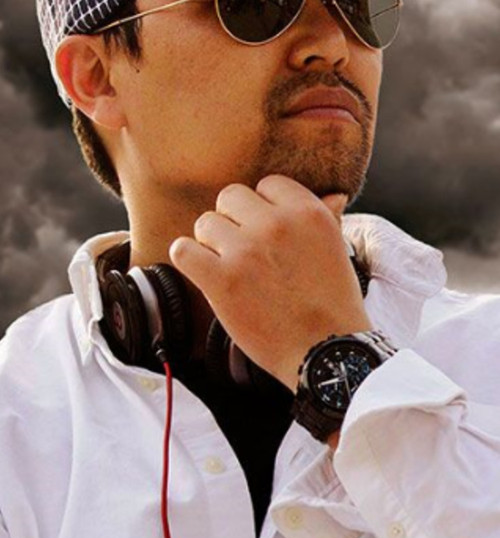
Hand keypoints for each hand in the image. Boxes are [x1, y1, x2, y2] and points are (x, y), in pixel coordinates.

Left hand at [169, 174, 372, 390]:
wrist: (327, 352)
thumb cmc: (333, 304)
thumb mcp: (337, 250)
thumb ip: (326, 218)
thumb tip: (334, 194)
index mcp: (307, 212)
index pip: (266, 185)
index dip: (262, 208)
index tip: (265, 231)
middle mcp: (276, 224)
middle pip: (230, 197)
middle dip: (233, 221)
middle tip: (243, 249)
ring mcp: (247, 250)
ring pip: (205, 222)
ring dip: (211, 243)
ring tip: (228, 267)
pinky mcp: (222, 279)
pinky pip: (183, 250)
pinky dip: (188, 260)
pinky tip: (204, 273)